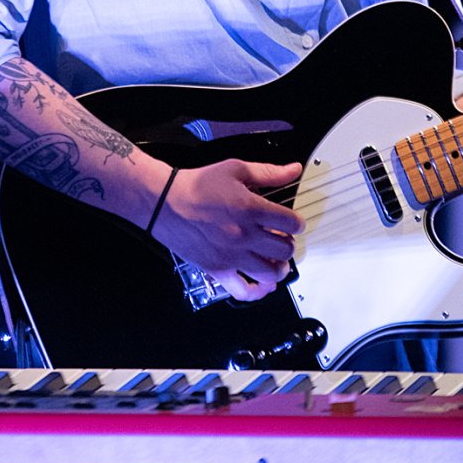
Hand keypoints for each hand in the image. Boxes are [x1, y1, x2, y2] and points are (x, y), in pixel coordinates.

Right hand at [153, 159, 303, 299]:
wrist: (166, 202)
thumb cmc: (196, 186)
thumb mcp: (236, 170)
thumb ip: (268, 173)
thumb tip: (293, 170)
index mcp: (251, 209)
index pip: (291, 223)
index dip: (297, 223)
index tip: (294, 223)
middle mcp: (244, 236)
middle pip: (285, 249)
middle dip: (289, 243)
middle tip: (283, 239)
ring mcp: (231, 256)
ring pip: (271, 272)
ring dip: (280, 267)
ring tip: (276, 260)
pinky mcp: (217, 270)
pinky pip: (243, 291)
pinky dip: (257, 292)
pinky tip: (262, 285)